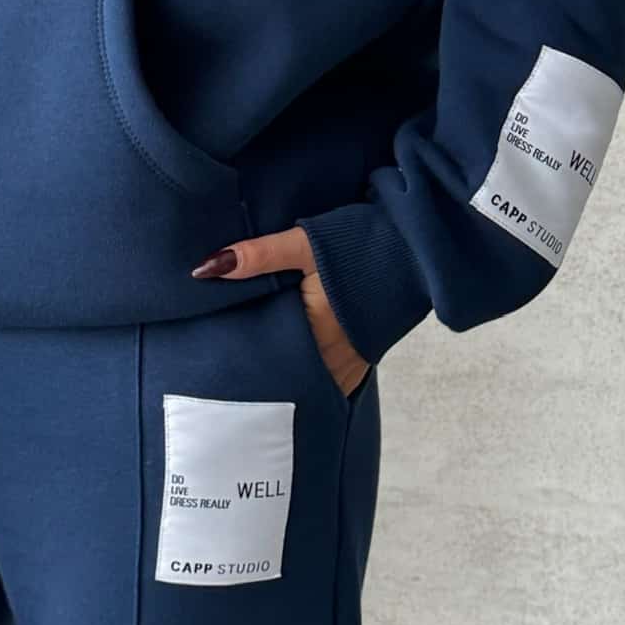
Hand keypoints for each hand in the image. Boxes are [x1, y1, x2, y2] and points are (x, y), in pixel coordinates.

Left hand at [192, 224, 370, 398]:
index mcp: (316, 335)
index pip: (266, 362)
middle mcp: (333, 360)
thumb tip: (207, 268)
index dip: (241, 359)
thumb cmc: (362, 244)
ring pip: (305, 380)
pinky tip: (292, 351)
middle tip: (229, 356)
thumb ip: (259, 256)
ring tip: (255, 356)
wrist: (417, 249)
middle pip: (285, 376)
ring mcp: (349, 365)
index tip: (217, 353)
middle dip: (260, 368)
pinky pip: (324, 375)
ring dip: (285, 370)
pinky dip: (307, 368)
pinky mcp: (360, 360)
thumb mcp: (306, 243)